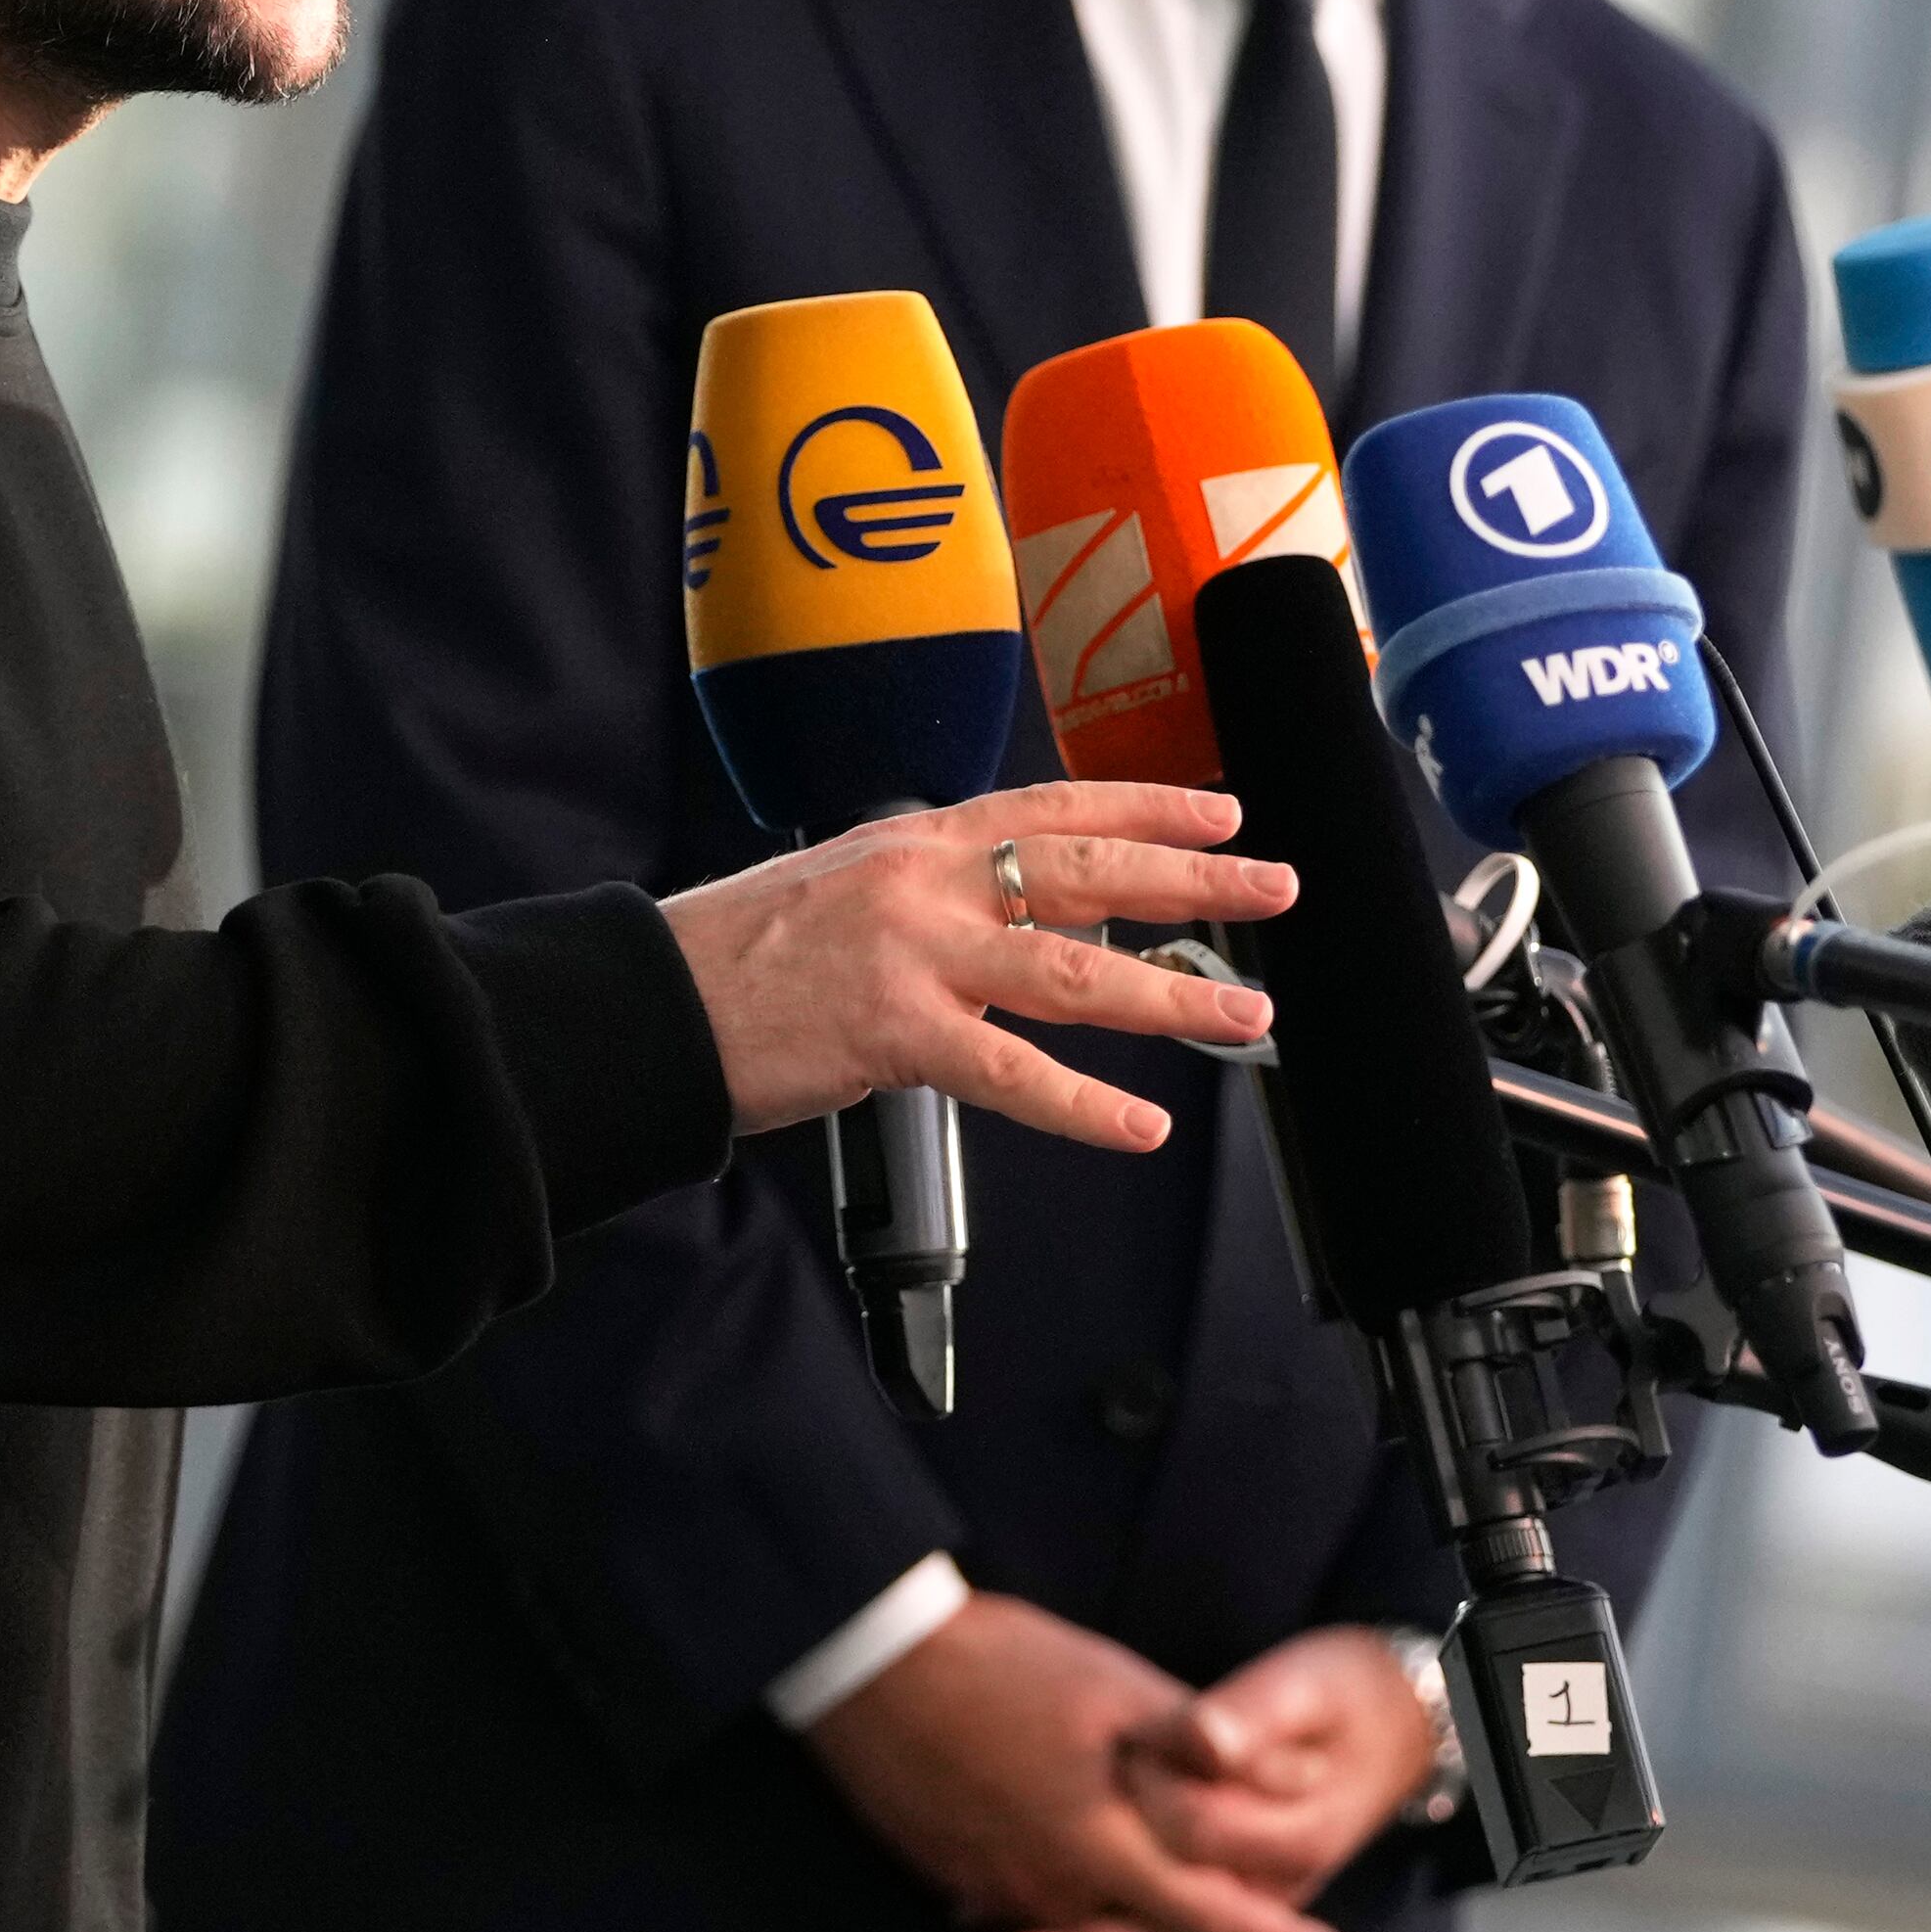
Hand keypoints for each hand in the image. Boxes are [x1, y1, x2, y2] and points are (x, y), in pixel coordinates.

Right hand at [661, 786, 1284, 1149]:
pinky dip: (1086, 1105)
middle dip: (1196, 878)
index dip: (1148, 806)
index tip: (1222, 811)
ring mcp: (915, 955)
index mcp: (917, 838)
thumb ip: (933, 893)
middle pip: (1090, 873)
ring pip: (1076, 971)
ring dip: (1175, 997)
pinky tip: (1140, 1125)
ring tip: (1246, 1015)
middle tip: (1276, 887)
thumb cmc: (739, 953)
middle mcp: (928, 881)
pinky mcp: (895, 1034)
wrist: (654, 1000)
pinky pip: (1012, 1073)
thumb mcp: (844, 883)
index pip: (1056, 805)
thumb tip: (1015, 917)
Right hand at [950, 1626, 1439, 1931]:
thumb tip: (1293, 1776)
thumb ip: (1198, 1742)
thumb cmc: (1001, 1665)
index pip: (1210, 1914)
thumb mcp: (1113, 1685)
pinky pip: (1031, 1928)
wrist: (871, 1667)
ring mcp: (998, 1889)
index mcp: (1102, 1844)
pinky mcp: (955, 1872)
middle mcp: (1053, 1887)